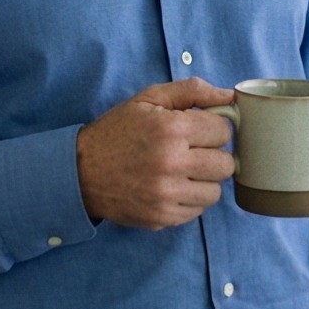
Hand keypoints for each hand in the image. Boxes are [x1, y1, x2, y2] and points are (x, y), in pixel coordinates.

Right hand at [75, 78, 237, 229]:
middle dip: (213, 155)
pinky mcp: (161, 217)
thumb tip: (229, 95)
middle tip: (192, 152)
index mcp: (171, 128)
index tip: (197, 131)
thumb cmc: (117, 131)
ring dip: (204, 181)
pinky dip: (189, 200)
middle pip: (226, 164)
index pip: (223, 131)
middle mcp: (171, 162)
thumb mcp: (148, 98)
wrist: (80, 171)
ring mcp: (166, 194)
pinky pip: (198, 211)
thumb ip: (191, 91)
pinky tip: (171, 187)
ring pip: (215, 191)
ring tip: (182, 171)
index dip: (212, 128)